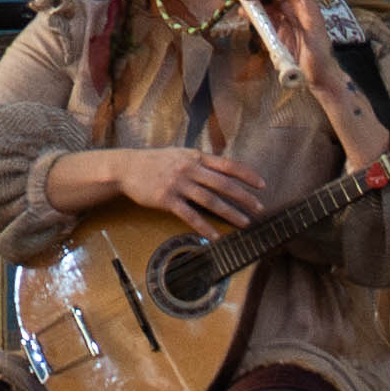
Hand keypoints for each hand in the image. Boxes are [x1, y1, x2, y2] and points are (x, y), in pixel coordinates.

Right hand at [138, 147, 276, 234]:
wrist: (127, 168)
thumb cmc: (155, 162)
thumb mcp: (180, 154)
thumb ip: (200, 161)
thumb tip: (222, 169)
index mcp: (196, 157)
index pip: (228, 165)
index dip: (247, 175)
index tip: (262, 185)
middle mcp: (190, 169)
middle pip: (224, 184)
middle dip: (244, 197)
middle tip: (259, 208)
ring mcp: (179, 184)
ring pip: (211, 201)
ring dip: (230, 213)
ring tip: (244, 223)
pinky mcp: (167, 199)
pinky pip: (190, 215)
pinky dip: (204, 227)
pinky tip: (215, 236)